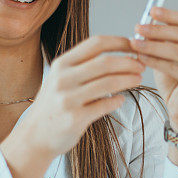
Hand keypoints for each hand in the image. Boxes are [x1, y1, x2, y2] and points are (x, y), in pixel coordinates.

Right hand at [17, 35, 144, 157]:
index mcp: (62, 64)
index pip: (95, 44)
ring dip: (128, 80)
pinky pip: (104, 105)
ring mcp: (68, 99)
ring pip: (108, 83)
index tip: (134, 44)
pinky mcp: (75, 118)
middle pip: (105, 62)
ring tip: (138, 79)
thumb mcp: (61, 78)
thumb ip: (83, 66)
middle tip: (141, 65)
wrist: (35, 135)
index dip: (119, 42)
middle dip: (129, 62)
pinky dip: (117, 101)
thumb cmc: (53, 105)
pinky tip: (122, 99)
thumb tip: (119, 54)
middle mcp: (63, 79)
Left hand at [130, 6, 177, 130]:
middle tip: (138, 28)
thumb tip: (146, 22)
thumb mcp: (167, 58)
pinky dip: (156, 61)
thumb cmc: (175, 85)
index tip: (151, 11)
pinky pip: (175, 67)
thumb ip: (161, 42)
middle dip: (157, 30)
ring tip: (135, 43)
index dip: (168, 15)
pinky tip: (142, 58)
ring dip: (153, 45)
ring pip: (177, 51)